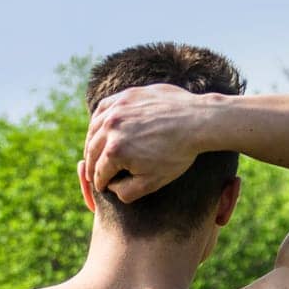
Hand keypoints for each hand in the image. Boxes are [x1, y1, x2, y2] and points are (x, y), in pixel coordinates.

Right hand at [84, 84, 217, 202]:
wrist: (197, 121)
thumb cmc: (177, 154)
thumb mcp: (153, 182)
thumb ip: (126, 192)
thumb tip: (111, 187)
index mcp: (115, 151)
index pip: (99, 173)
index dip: (100, 184)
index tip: (101, 187)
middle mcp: (110, 128)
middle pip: (92, 152)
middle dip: (92, 166)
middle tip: (94, 174)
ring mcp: (116, 108)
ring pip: (93, 130)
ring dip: (91, 144)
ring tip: (95, 153)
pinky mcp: (124, 96)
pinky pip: (102, 109)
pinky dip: (98, 121)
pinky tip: (101, 129)